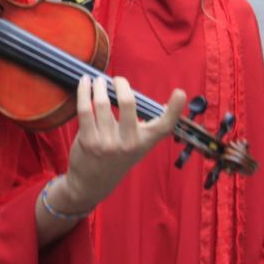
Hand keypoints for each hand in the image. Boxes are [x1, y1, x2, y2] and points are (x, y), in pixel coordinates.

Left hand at [61, 76, 183, 211]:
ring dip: (99, 86)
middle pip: (128, 103)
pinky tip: (84, 83)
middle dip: (121, 84)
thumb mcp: (137, 147)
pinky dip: (83, 92)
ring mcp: (107, 143)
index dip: (174, 109)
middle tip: (117, 79)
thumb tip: (166, 104)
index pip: (164, 126)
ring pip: (102, 103)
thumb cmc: (116, 159)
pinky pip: (85, 110)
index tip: (180, 93)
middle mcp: (128, 143)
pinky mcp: (88, 141)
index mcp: (144, 142)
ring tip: (97, 81)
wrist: (92, 184)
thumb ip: (148, 127)